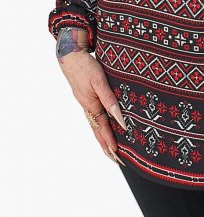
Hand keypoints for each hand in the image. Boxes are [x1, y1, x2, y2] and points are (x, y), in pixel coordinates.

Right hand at [55, 28, 126, 164]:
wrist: (71, 56)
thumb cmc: (85, 67)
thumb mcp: (99, 81)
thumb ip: (109, 100)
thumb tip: (119, 118)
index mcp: (90, 106)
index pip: (102, 128)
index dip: (110, 141)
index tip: (117, 154)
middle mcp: (88, 108)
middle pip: (98, 132)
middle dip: (107, 146)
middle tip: (117, 160)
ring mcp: (87, 104)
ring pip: (97, 125)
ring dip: (104, 138)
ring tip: (112, 150)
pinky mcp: (88, 99)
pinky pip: (96, 117)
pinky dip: (101, 126)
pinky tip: (106, 128)